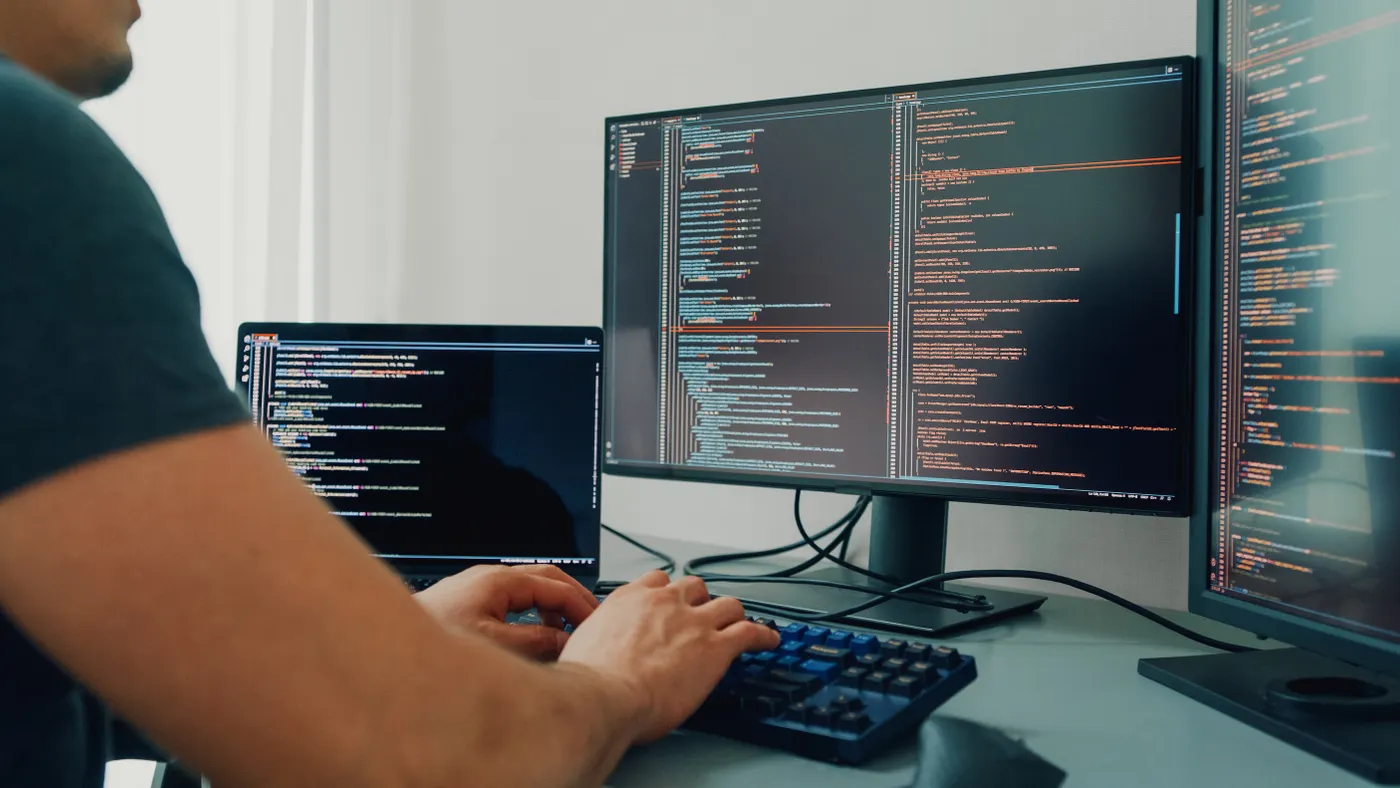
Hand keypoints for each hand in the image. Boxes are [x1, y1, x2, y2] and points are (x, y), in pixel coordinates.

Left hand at [415, 564, 599, 659]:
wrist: (388, 647)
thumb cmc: (432, 641)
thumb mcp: (495, 646)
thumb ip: (536, 641)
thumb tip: (566, 640)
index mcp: (498, 581)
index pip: (555, 585)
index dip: (582, 604)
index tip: (598, 624)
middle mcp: (488, 578)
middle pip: (546, 578)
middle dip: (572, 598)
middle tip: (592, 622)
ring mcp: (477, 588)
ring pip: (529, 588)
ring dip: (551, 607)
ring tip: (565, 634)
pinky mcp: (468, 603)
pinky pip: (512, 599)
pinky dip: (532, 613)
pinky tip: (533, 635)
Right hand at [557, 571, 780, 742]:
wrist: (605, 694)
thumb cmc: (589, 678)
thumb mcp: (583, 645)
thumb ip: (597, 639)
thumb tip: (591, 651)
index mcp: (630, 599)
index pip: (657, 581)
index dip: (668, 593)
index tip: (670, 602)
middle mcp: (664, 603)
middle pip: (695, 587)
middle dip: (701, 600)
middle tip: (703, 614)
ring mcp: (694, 622)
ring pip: (727, 605)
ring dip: (733, 614)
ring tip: (739, 622)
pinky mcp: (716, 647)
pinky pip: (750, 633)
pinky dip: (763, 636)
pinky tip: (769, 640)